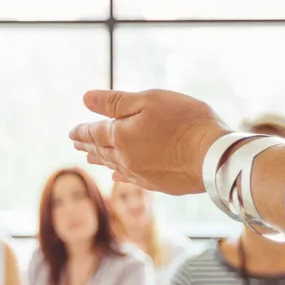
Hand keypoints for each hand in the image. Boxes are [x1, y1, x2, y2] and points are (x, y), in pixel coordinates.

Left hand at [68, 89, 229, 195]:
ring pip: (114, 166)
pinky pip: (130, 179)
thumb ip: (115, 102)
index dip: (81, 131)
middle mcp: (125, 158)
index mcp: (120, 136)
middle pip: (101, 150)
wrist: (212, 156)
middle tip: (76, 143)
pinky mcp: (157, 184)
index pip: (94, 132)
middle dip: (88, 145)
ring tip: (90, 158)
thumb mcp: (149, 101)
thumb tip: (85, 99)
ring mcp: (141, 174)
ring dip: (100, 160)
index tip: (71, 132)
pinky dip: (120, 175)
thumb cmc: (184, 121)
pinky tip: (117, 176)